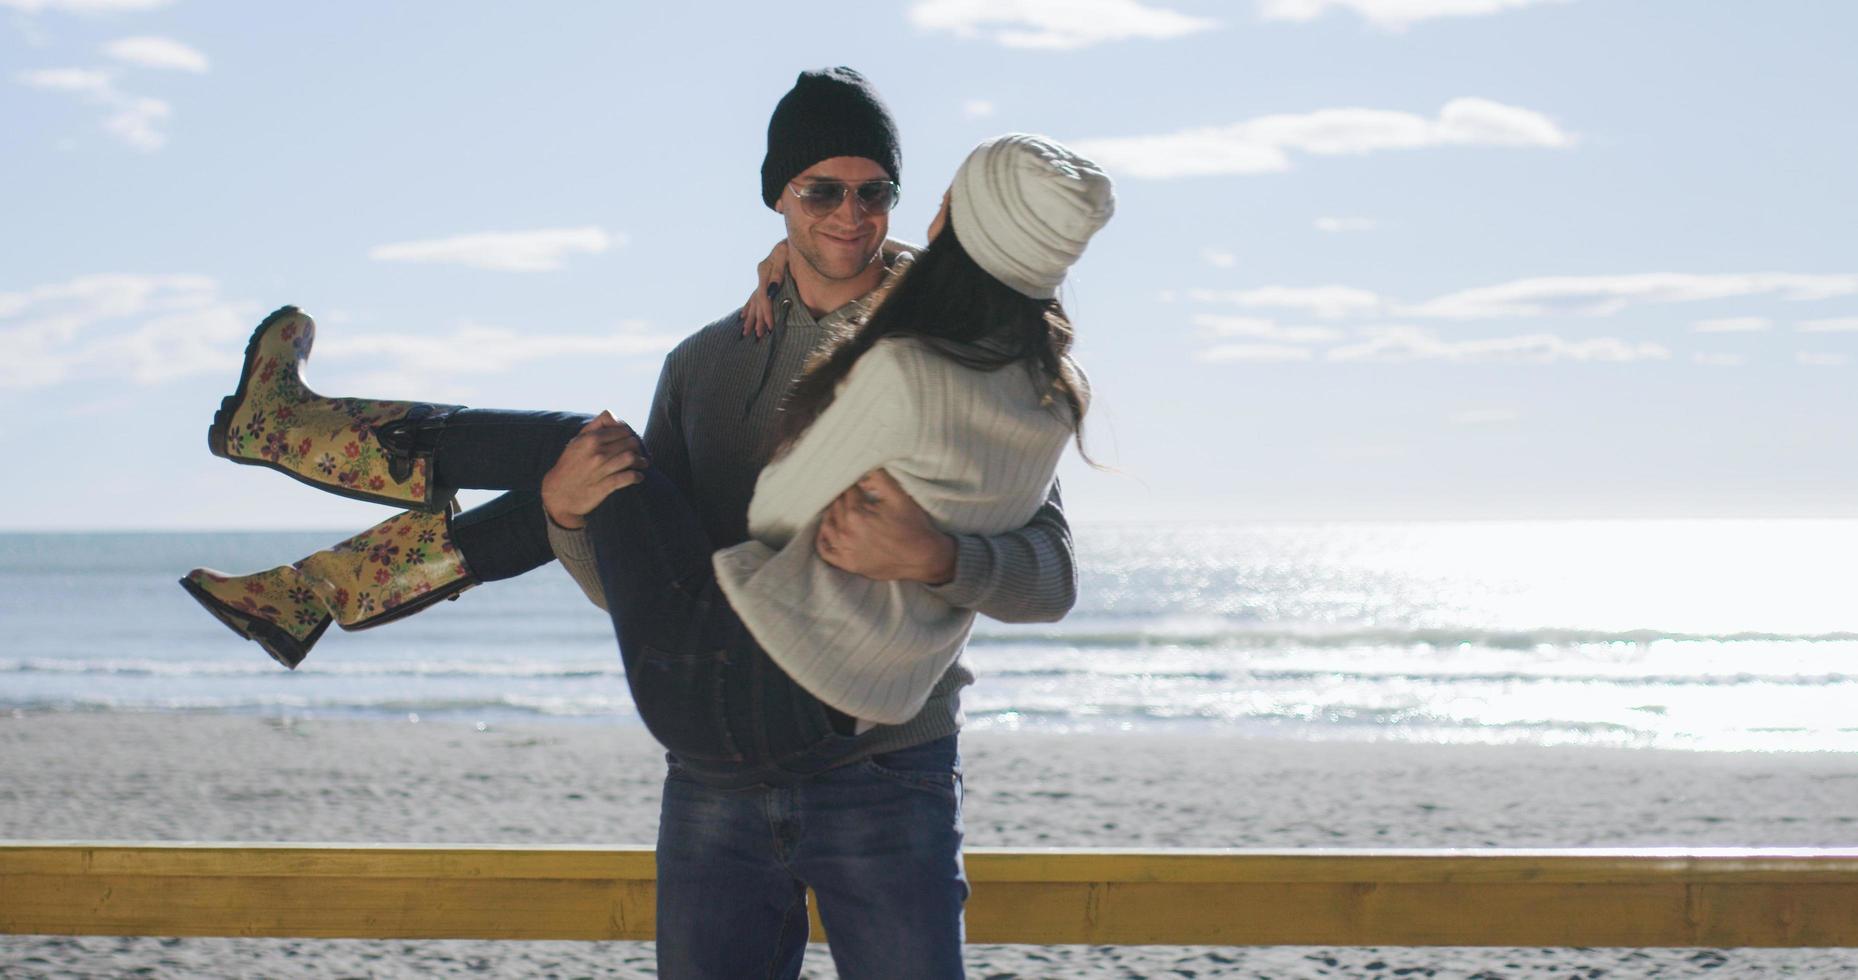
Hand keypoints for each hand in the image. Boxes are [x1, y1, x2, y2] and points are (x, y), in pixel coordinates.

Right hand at [541, 412, 646, 529]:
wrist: (558, 493)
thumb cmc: (569, 465)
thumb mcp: (577, 441)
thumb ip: (596, 426)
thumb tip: (613, 415)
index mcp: (591, 439)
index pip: (622, 430)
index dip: (630, 435)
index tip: (632, 441)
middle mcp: (597, 452)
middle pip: (630, 442)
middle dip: (638, 447)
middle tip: (640, 452)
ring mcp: (601, 469)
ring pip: (631, 458)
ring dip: (642, 461)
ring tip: (643, 464)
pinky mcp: (605, 486)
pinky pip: (628, 478)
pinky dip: (637, 476)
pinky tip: (639, 477)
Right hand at [739, 240, 789, 339]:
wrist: (792, 239)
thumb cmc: (790, 245)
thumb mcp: (784, 253)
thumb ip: (777, 271)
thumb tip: (772, 290)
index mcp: (764, 271)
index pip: (763, 296)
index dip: (766, 312)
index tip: (771, 326)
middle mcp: (761, 276)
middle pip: (757, 302)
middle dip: (758, 320)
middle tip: (758, 336)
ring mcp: (762, 278)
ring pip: (754, 301)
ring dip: (752, 317)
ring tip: (748, 332)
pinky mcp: (766, 280)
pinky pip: (754, 297)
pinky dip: (749, 308)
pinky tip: (743, 316)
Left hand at [815, 469, 956, 583]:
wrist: (924, 558)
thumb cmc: (913, 526)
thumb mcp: (899, 496)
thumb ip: (878, 478)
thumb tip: (861, 475)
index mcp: (856, 514)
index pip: (846, 492)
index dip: (854, 485)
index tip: (858, 483)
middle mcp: (846, 533)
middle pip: (836, 507)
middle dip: (843, 498)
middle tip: (852, 495)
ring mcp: (846, 551)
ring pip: (827, 526)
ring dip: (832, 514)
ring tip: (841, 508)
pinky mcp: (848, 564)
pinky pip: (826, 551)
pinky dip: (823, 540)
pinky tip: (828, 531)